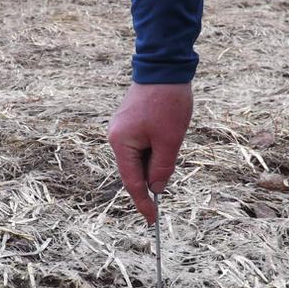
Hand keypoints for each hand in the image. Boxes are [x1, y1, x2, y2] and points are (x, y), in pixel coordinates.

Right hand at [107, 82, 192, 223]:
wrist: (164, 67)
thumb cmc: (167, 103)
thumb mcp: (170, 140)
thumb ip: (162, 167)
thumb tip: (156, 188)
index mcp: (121, 143)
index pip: (132, 182)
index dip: (143, 202)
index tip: (152, 220)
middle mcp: (116, 137)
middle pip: (133, 170)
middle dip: (152, 178)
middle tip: (169, 182)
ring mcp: (121, 128)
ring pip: (139, 158)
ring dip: (155, 162)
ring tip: (172, 145)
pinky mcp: (129, 122)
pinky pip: (140, 145)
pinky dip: (153, 152)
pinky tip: (167, 142)